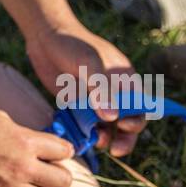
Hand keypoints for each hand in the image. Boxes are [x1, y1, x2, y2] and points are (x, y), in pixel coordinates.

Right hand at [0, 107, 75, 186]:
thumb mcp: (1, 118)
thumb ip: (24, 133)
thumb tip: (37, 142)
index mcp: (26, 142)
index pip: (65, 151)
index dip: (62, 151)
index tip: (56, 152)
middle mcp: (22, 167)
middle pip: (64, 181)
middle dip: (59, 175)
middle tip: (48, 172)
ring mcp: (8, 186)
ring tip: (31, 185)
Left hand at [27, 25, 145, 156]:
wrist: (44, 36)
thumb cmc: (73, 44)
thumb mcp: (89, 64)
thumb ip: (101, 90)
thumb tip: (113, 118)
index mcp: (124, 79)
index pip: (141, 105)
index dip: (138, 119)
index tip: (125, 126)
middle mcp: (113, 91)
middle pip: (127, 120)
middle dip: (125, 137)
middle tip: (116, 150)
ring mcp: (95, 98)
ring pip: (107, 126)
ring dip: (105, 137)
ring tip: (96, 142)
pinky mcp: (78, 104)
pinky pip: (86, 124)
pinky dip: (86, 132)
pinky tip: (80, 138)